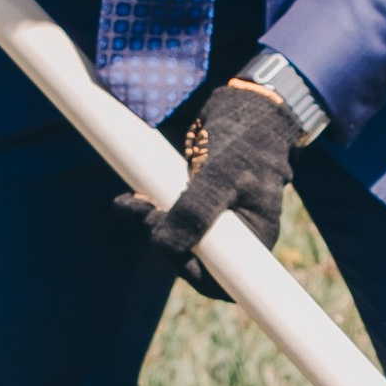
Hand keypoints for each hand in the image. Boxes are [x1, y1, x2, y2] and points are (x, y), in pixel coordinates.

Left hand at [121, 76, 298, 291]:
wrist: (246, 105)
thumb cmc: (246, 140)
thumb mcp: (222, 175)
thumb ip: (196, 212)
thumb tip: (162, 246)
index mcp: (252, 240)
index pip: (219, 280)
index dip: (187, 270)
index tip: (166, 245)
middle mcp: (233, 236)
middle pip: (189, 259)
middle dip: (160, 238)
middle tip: (140, 209)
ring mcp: (211, 219)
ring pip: (173, 237)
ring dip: (148, 222)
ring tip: (133, 200)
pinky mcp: (193, 201)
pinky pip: (167, 217)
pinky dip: (147, 209)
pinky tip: (132, 198)